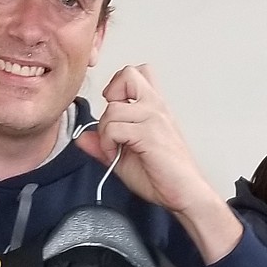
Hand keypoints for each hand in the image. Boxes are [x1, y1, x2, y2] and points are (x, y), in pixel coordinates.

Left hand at [78, 64, 242, 262]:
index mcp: (154, 108)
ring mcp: (153, 117)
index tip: (115, 107)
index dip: (118, 85)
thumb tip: (82, 138)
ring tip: (114, 149)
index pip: (138, 73)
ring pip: (112, 108)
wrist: (185, 193)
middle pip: (128, 74)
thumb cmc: (164, 176)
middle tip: (112, 120)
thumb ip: (102, 146)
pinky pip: (113, 128)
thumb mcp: (125, 159)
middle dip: (112, 94)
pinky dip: (108, 143)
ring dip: (105, 131)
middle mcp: (155, 107)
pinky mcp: (149, 133)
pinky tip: (116, 156)